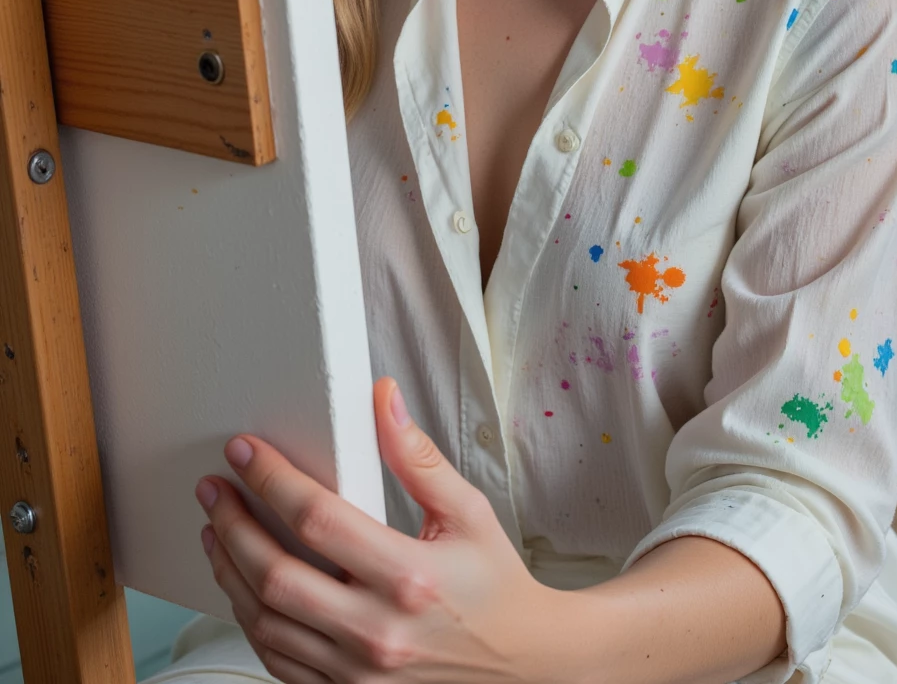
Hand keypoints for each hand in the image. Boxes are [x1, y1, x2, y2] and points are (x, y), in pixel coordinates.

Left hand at [195, 376, 578, 682]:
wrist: (523, 666)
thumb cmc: (495, 586)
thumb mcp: (469, 511)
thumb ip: (417, 457)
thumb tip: (382, 400)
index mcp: (409, 576)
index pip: (318, 520)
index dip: (272, 480)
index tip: (246, 452)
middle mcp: (378, 631)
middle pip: (276, 576)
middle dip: (234, 525)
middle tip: (214, 489)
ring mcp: (358, 673)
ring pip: (266, 623)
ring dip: (230, 573)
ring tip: (217, 532)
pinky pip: (279, 662)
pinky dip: (252, 621)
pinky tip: (244, 587)